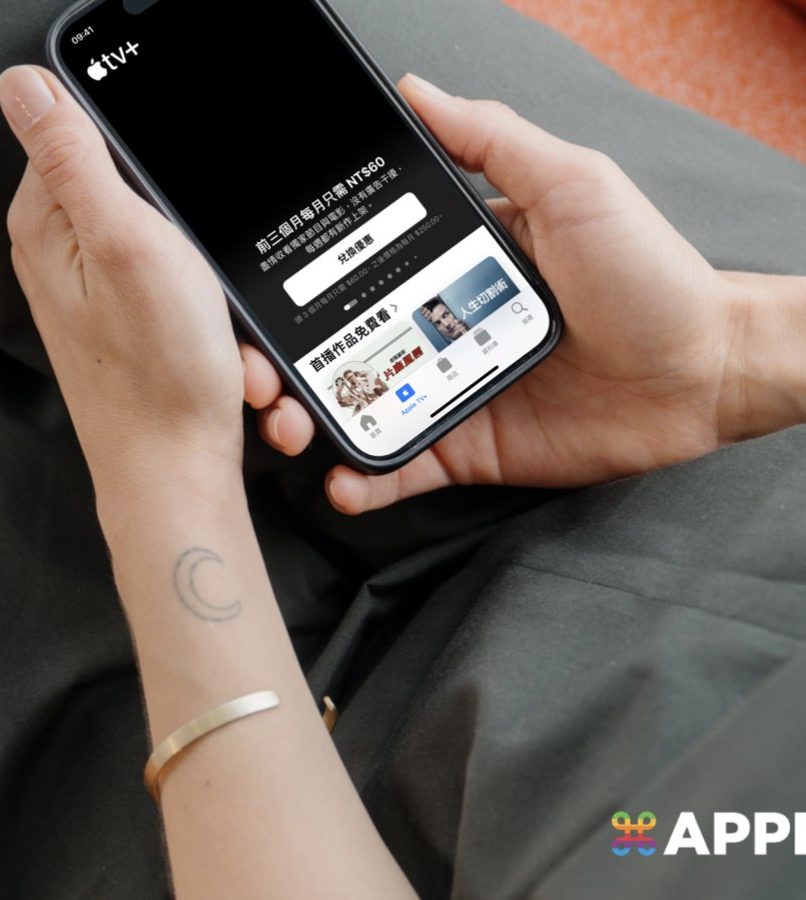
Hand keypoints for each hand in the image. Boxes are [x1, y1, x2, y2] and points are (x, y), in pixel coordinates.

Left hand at [1, 65, 257, 510]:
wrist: (180, 471)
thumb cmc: (157, 378)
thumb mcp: (127, 243)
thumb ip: (76, 157)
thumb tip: (29, 86)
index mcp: (50, 225)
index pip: (95, 140)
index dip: (162, 173)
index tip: (185, 219)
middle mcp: (72, 260)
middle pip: (155, 206)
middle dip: (204, 252)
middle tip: (209, 295)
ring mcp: (111, 300)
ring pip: (189, 262)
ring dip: (222, 302)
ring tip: (221, 341)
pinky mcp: (145, 333)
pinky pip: (197, 306)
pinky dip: (220, 332)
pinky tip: (222, 361)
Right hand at [255, 73, 765, 512]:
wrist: (702, 369)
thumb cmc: (646, 272)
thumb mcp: (570, 185)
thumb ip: (492, 141)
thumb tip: (417, 92)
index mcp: (452, 268)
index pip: (358, 275)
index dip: (301, 290)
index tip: (255, 298)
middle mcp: (441, 327)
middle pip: (343, 349)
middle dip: (288, 367)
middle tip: (259, 381)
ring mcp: (453, 390)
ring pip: (364, 410)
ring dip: (315, 423)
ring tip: (289, 431)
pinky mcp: (472, 448)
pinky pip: (408, 468)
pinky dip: (370, 482)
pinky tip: (343, 484)